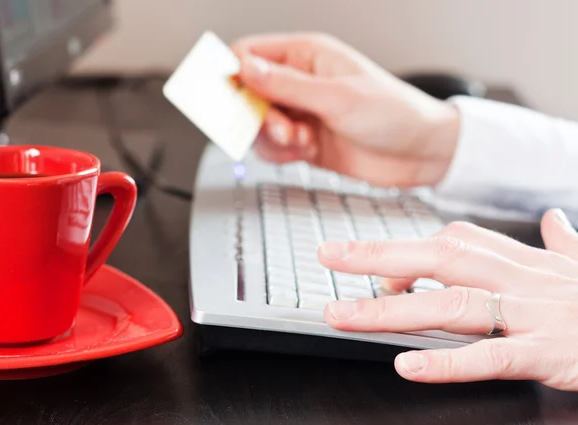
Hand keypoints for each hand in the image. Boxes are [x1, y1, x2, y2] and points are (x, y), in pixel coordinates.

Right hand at [232, 32, 459, 187]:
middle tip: (276, 126)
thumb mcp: (339, 97)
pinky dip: (280, 153)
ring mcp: (301, 113)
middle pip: (247, 93)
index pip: (250, 55)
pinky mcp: (304, 141)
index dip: (229, 73)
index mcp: (307, 55)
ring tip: (298, 140)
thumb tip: (245, 69)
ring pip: (257, 124)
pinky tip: (303, 151)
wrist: (420, 153)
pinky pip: (273, 147)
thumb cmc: (394, 113)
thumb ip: (288, 85)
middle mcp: (300, 83)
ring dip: (270, 136)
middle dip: (254, 113)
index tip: (220, 95)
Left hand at [318, 208, 577, 390]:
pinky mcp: (544, 354)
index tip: (363, 264)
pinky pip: (488, 357)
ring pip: (449, 305)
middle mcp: (514, 278)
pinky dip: (446, 362)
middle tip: (327, 258)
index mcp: (514, 258)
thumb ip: (561, 241)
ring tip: (341, 316)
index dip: (399, 252)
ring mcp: (528, 315)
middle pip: (436, 259)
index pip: (444, 243)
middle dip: (376, 257)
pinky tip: (406, 366)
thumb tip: (553, 218)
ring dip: (389, 311)